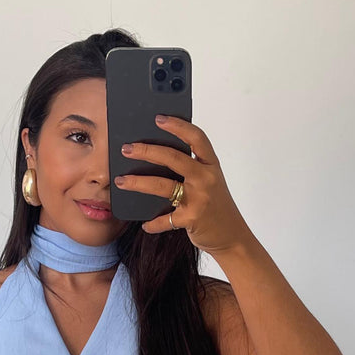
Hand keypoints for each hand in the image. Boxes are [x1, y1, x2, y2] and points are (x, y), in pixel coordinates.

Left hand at [116, 114, 253, 255]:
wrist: (232, 236)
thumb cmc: (217, 207)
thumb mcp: (210, 182)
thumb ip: (191, 169)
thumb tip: (157, 157)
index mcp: (211, 165)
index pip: (196, 138)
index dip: (178, 126)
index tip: (159, 118)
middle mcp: (206, 178)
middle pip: (173, 158)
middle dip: (146, 151)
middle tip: (127, 149)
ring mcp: (199, 198)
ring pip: (163, 185)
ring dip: (138, 182)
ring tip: (121, 181)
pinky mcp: (191, 219)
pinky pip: (165, 219)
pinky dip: (153, 223)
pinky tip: (145, 224)